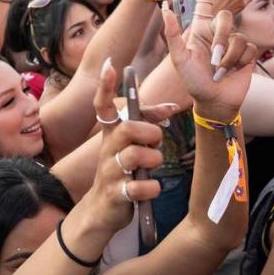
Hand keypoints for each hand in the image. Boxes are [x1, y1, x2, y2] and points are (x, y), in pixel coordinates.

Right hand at [82, 61, 165, 232]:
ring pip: (134, 156)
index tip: (110, 64)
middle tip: (155, 139)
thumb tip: (172, 105)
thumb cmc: (122, 172)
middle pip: (127, 128)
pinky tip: (149, 188)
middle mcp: (107, 149)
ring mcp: (109, 172)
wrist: (101, 210)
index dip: (106, 86)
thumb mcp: (131, 146)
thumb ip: (149, 125)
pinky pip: (140, 186)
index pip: (103, 106)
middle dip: (148, 131)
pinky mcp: (116, 194)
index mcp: (110, 135)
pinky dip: (151, 187)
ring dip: (153, 159)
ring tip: (152, 166)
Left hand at [163, 0, 256, 121]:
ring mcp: (234, 40)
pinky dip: (238, 62)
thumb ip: (172, 33)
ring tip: (219, 71)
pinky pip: (247, 48)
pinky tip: (232, 71)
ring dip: (227, 58)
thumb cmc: (193, 80)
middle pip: (226, 17)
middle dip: (221, 40)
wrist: (214, 100)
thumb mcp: (179, 57)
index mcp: (200, 26)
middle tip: (213, 62)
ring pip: (237, 36)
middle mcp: (218, 29)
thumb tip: (164, 8)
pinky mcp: (248, 52)